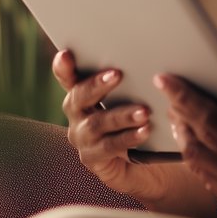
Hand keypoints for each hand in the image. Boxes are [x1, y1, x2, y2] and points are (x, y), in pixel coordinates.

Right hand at [53, 50, 171, 201]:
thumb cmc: (142, 119)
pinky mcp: (92, 157)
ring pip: (97, 123)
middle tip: (118, 74)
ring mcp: (82, 137)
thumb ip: (134, 81)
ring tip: (144, 111)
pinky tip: (145, 131)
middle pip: (78, 97)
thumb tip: (153, 64)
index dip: (63, 67)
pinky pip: (109, 146)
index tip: (65, 54)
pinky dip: (128, 138)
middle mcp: (77, 114)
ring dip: (121, 115)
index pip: (69, 77)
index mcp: (83, 94)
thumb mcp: (139, 97)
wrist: (148, 163)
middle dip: (97, 85)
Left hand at [155, 74, 216, 217]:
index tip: (165, 79)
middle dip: (180, 116)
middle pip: (193, 141)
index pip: (205, 117)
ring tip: (185, 120)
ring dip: (188, 140)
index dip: (181, 96)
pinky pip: (210, 181)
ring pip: (197, 164)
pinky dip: (204, 161)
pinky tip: (207, 147)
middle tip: (174, 97)